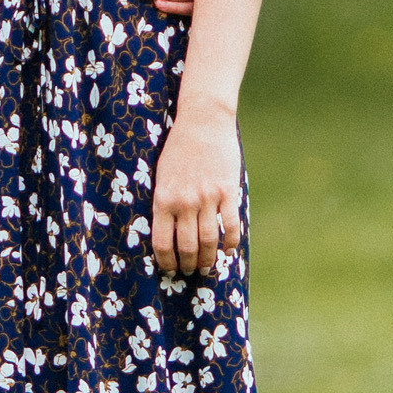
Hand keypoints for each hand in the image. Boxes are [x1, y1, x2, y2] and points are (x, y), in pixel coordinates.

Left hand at [151, 96, 241, 279]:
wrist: (202, 121)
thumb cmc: (178, 147)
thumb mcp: (162, 174)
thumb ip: (164, 201)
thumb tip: (166, 229)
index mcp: (164, 199)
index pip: (162, 242)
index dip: (166, 261)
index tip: (169, 269)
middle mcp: (185, 202)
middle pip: (186, 246)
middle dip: (187, 264)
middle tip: (189, 271)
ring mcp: (208, 198)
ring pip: (208, 240)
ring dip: (208, 259)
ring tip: (207, 266)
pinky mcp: (227, 191)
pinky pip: (230, 225)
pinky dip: (230, 242)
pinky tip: (229, 250)